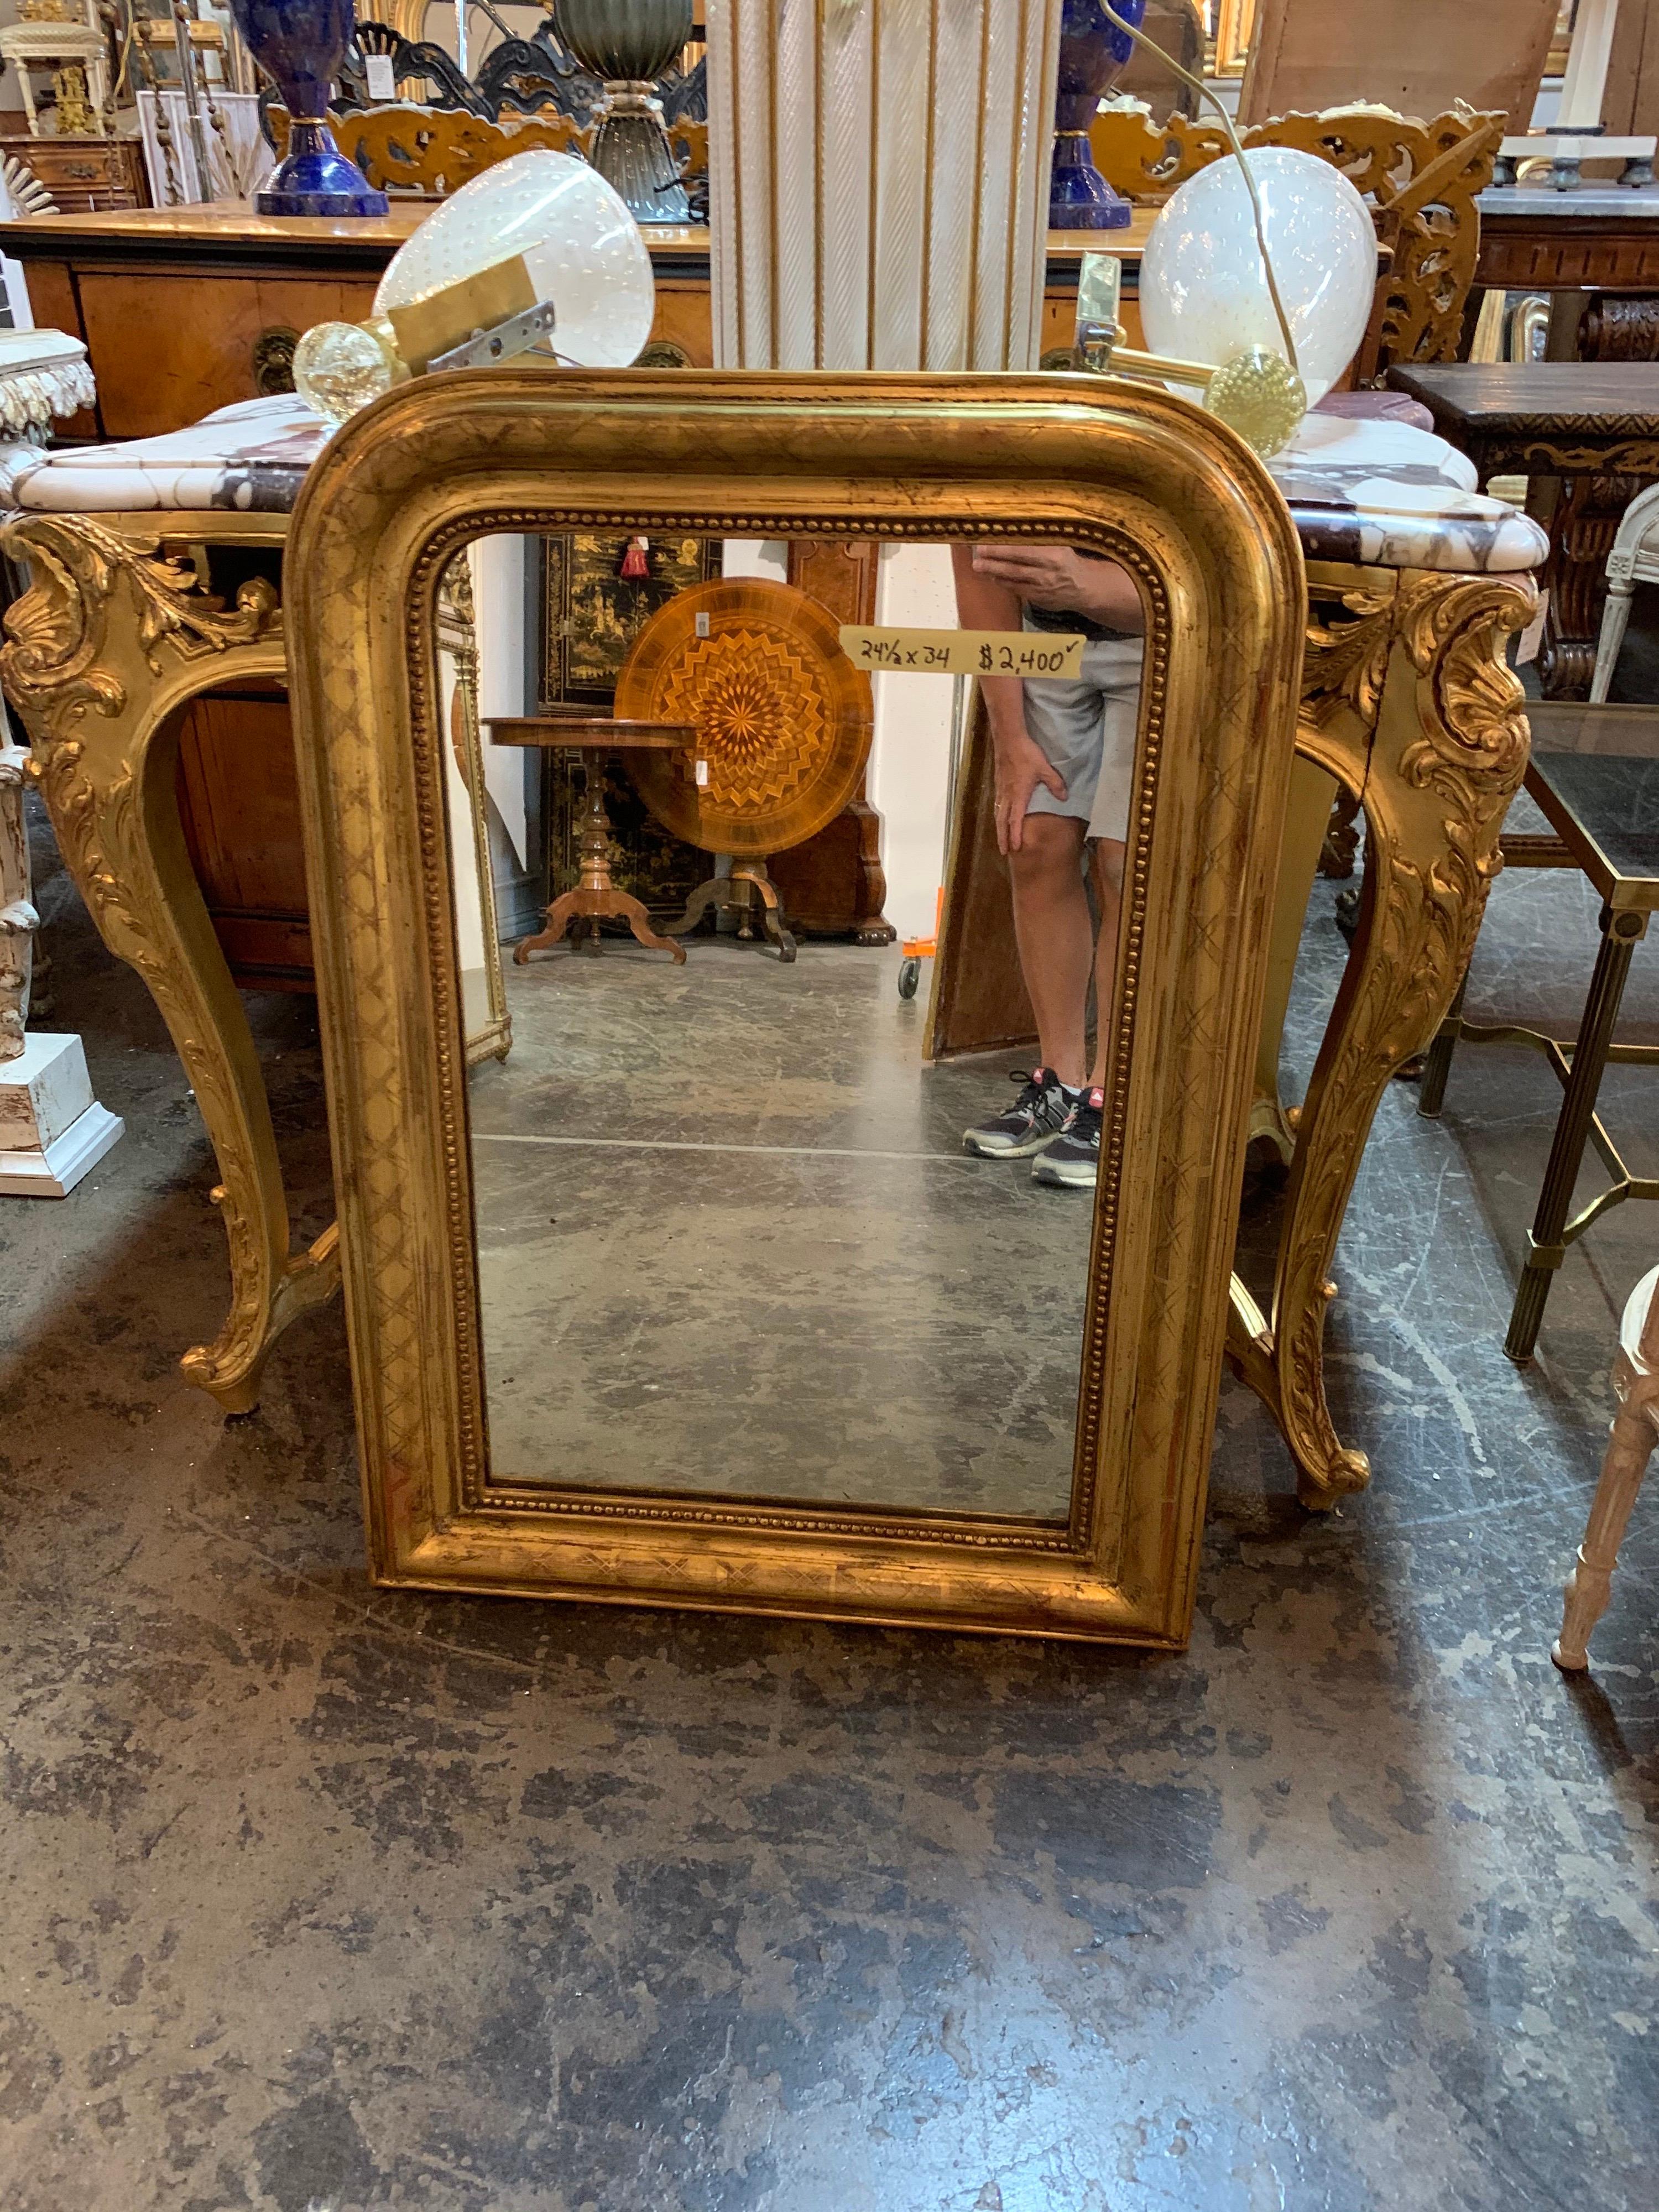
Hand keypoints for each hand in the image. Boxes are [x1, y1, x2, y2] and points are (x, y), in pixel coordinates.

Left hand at [972, 543, 1094, 612]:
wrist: (1084, 587)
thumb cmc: (1068, 560)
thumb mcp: (1060, 544)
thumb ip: (1040, 538)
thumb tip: (1015, 523)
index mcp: (1053, 553)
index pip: (1023, 549)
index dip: (1003, 547)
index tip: (987, 542)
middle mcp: (1047, 571)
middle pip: (1015, 566)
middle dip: (994, 562)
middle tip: (977, 557)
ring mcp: (1042, 587)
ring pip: (1014, 580)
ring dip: (994, 574)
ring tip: (979, 568)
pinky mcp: (1039, 599)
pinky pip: (1017, 590)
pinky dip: (1004, 584)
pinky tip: (994, 578)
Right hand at [993, 731, 1065, 854]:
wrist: (1009, 739)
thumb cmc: (1027, 754)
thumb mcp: (1045, 768)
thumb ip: (1055, 784)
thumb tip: (1065, 798)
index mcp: (1018, 795)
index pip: (1015, 821)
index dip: (1015, 835)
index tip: (1015, 848)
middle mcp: (1007, 796)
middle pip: (1001, 821)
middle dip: (1002, 838)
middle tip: (1003, 851)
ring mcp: (1001, 789)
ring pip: (997, 813)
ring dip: (999, 828)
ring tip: (1000, 838)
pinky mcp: (998, 783)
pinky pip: (997, 803)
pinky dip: (998, 814)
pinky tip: (1000, 815)